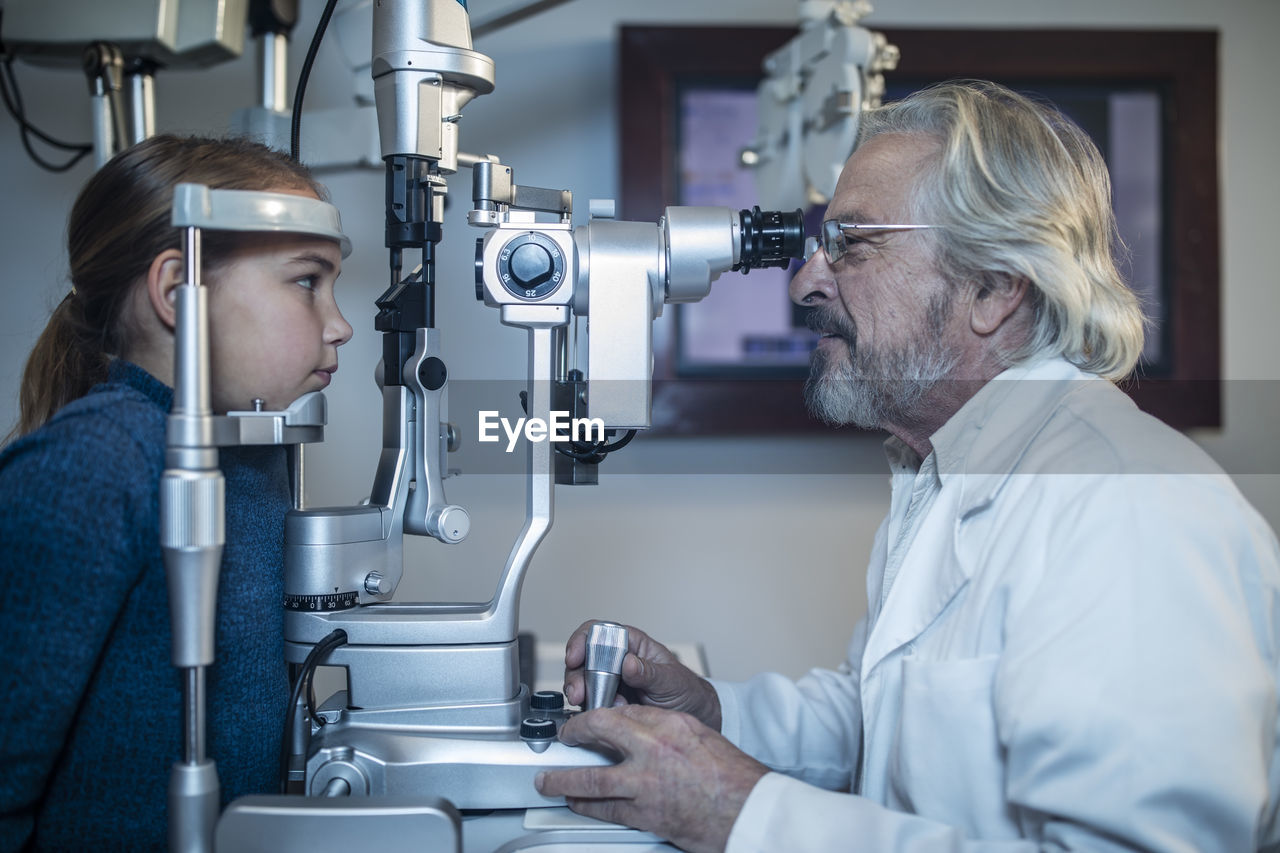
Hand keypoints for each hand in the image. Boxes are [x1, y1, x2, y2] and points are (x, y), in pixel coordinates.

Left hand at [535, 705, 768, 852]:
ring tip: (549, 781)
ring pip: (589, 778)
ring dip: (564, 780)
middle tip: (562, 738)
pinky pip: (605, 808)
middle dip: (572, 734)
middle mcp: (651, 748)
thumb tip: (637, 729)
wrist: (746, 808)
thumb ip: (664, 728)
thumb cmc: (731, 774)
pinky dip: (586, 806)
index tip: (587, 720)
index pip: (619, 711)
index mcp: (666, 723)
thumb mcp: (697, 734)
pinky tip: (577, 804)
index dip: (596, 715)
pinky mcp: (644, 814)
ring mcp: (643, 783)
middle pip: (596, 732)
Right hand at [562, 620, 720, 729]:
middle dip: (576, 675)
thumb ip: (650, 672)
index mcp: (632, 645)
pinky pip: (589, 703)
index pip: (599, 632)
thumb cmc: (685, 691)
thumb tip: (628, 662)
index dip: (582, 640)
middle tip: (578, 693)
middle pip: (583, 658)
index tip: (575, 657)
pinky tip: (599, 715)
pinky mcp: (607, 702)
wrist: (693, 716)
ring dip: (580, 693)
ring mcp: (610, 682)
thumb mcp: (671, 680)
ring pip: (582, 681)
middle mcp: (617, 660)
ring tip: (591, 706)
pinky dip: (589, 710)